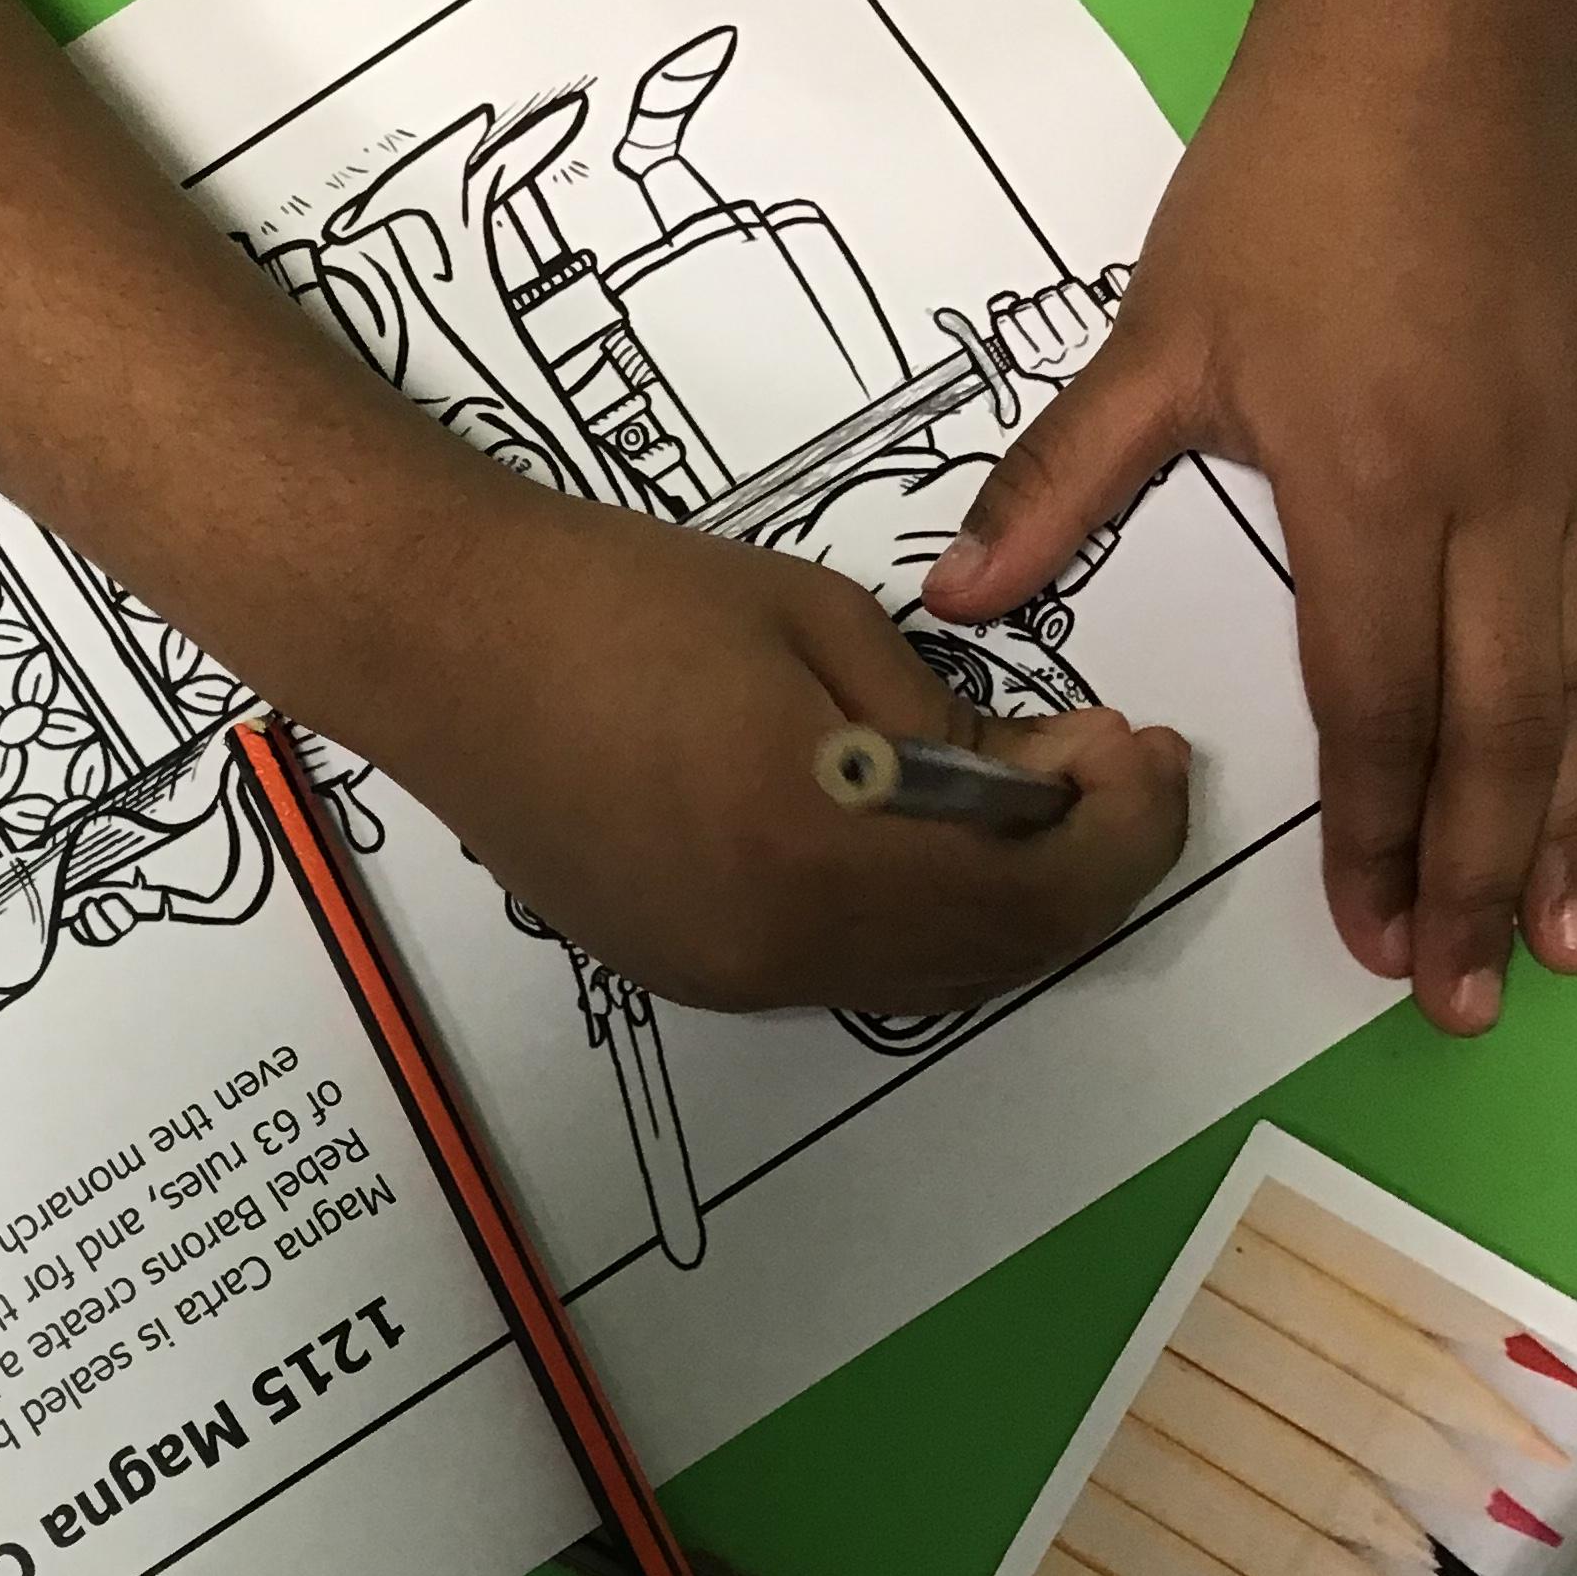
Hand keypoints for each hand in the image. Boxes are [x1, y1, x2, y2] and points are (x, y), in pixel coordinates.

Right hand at [394, 483, 1189, 1015]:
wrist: (429, 637)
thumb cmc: (614, 597)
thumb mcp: (817, 620)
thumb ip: (943, 716)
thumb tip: (1034, 780)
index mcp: (817, 856)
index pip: (1034, 893)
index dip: (1124, 833)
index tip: (1147, 748)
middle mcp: (775, 953)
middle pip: (993, 957)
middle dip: (1079, 871)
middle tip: (1107, 771)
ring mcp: (720, 978)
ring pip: (921, 977)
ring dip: (1001, 903)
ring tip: (1024, 796)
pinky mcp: (676, 969)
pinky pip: (840, 970)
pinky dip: (914, 917)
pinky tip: (917, 832)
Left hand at [920, 22, 1576, 1036]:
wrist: (1450, 16)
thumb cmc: (1298, 169)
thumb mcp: (1160, 331)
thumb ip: (1060, 481)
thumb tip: (950, 596)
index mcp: (1376, 484)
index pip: (1378, 703)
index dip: (1369, 832)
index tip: (1358, 934)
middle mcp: (1504, 496)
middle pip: (1506, 726)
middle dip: (1477, 869)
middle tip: (1461, 990)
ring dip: (1576, 820)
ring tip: (1563, 939)